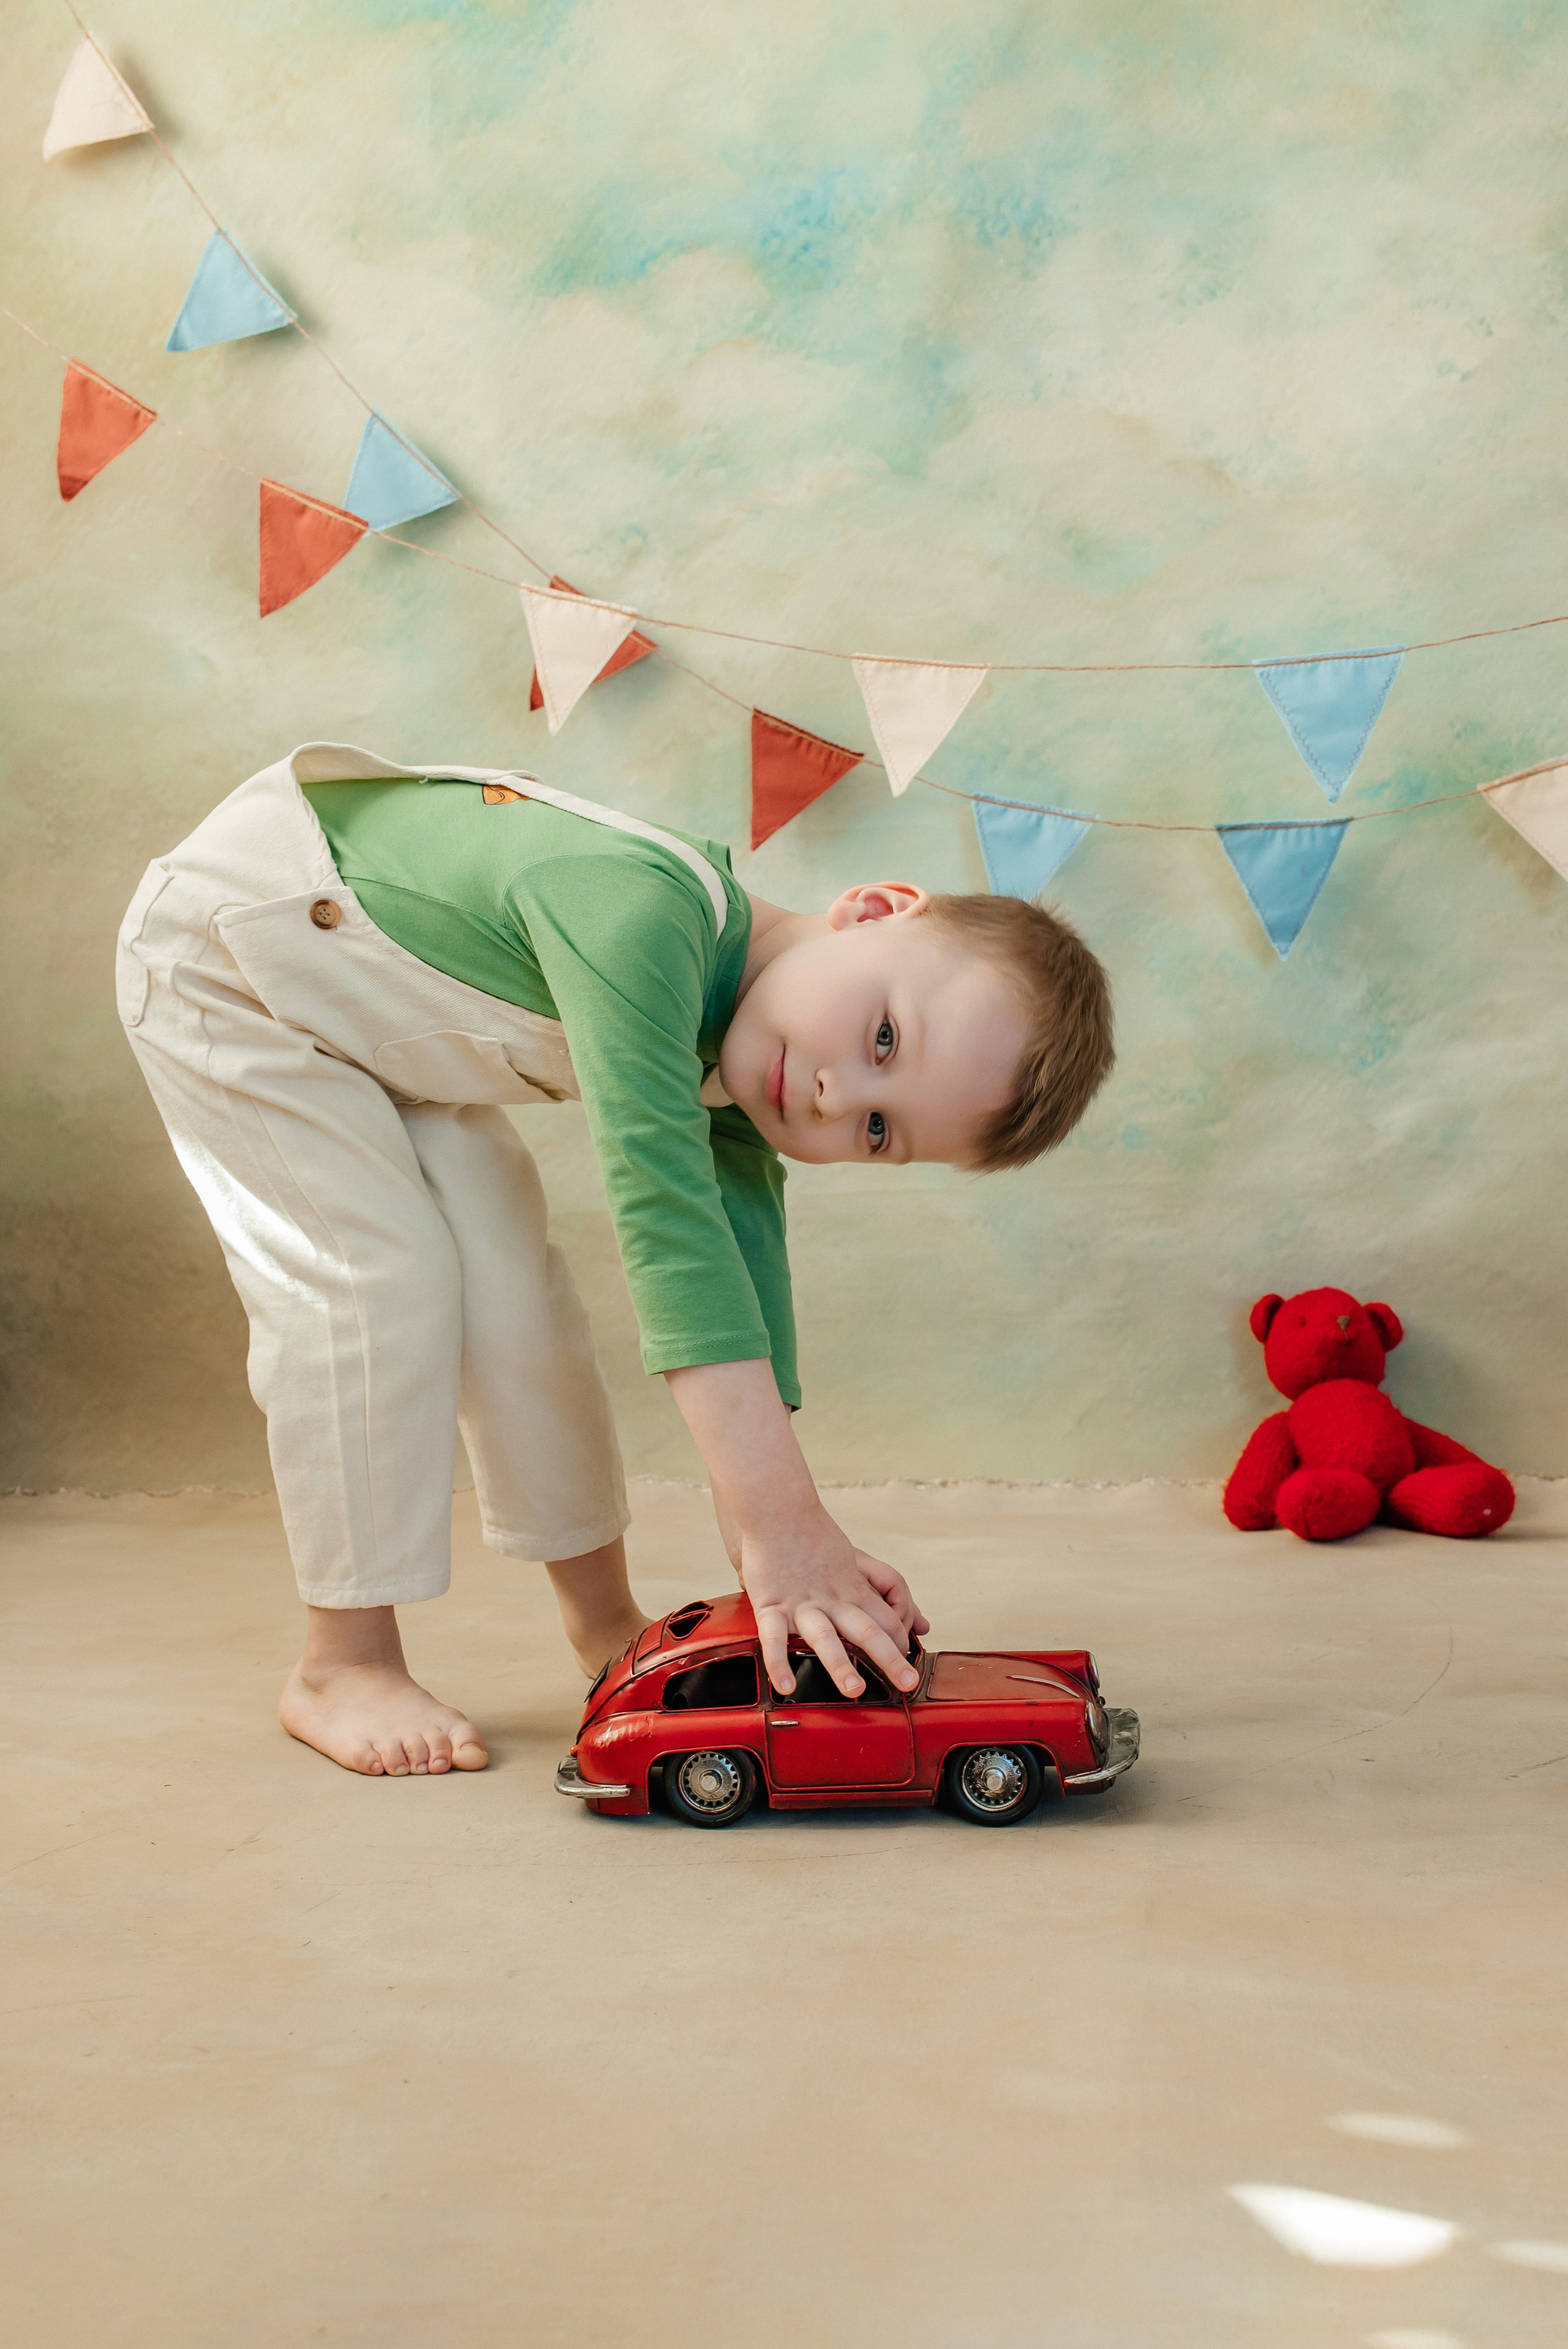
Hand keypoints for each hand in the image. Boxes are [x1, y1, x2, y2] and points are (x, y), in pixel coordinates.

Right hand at [740, 1511, 922, 1698]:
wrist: (777, 1508)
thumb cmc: (811, 1534)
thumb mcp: (849, 1558)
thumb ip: (872, 1585)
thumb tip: (903, 1607)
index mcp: (852, 1587)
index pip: (886, 1617)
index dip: (900, 1639)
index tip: (910, 1659)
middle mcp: (832, 1597)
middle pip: (867, 1630)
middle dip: (889, 1658)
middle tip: (908, 1683)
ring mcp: (801, 1602)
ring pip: (824, 1636)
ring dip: (839, 1664)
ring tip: (854, 1691)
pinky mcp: (771, 1603)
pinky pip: (774, 1638)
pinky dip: (779, 1662)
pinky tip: (784, 1686)